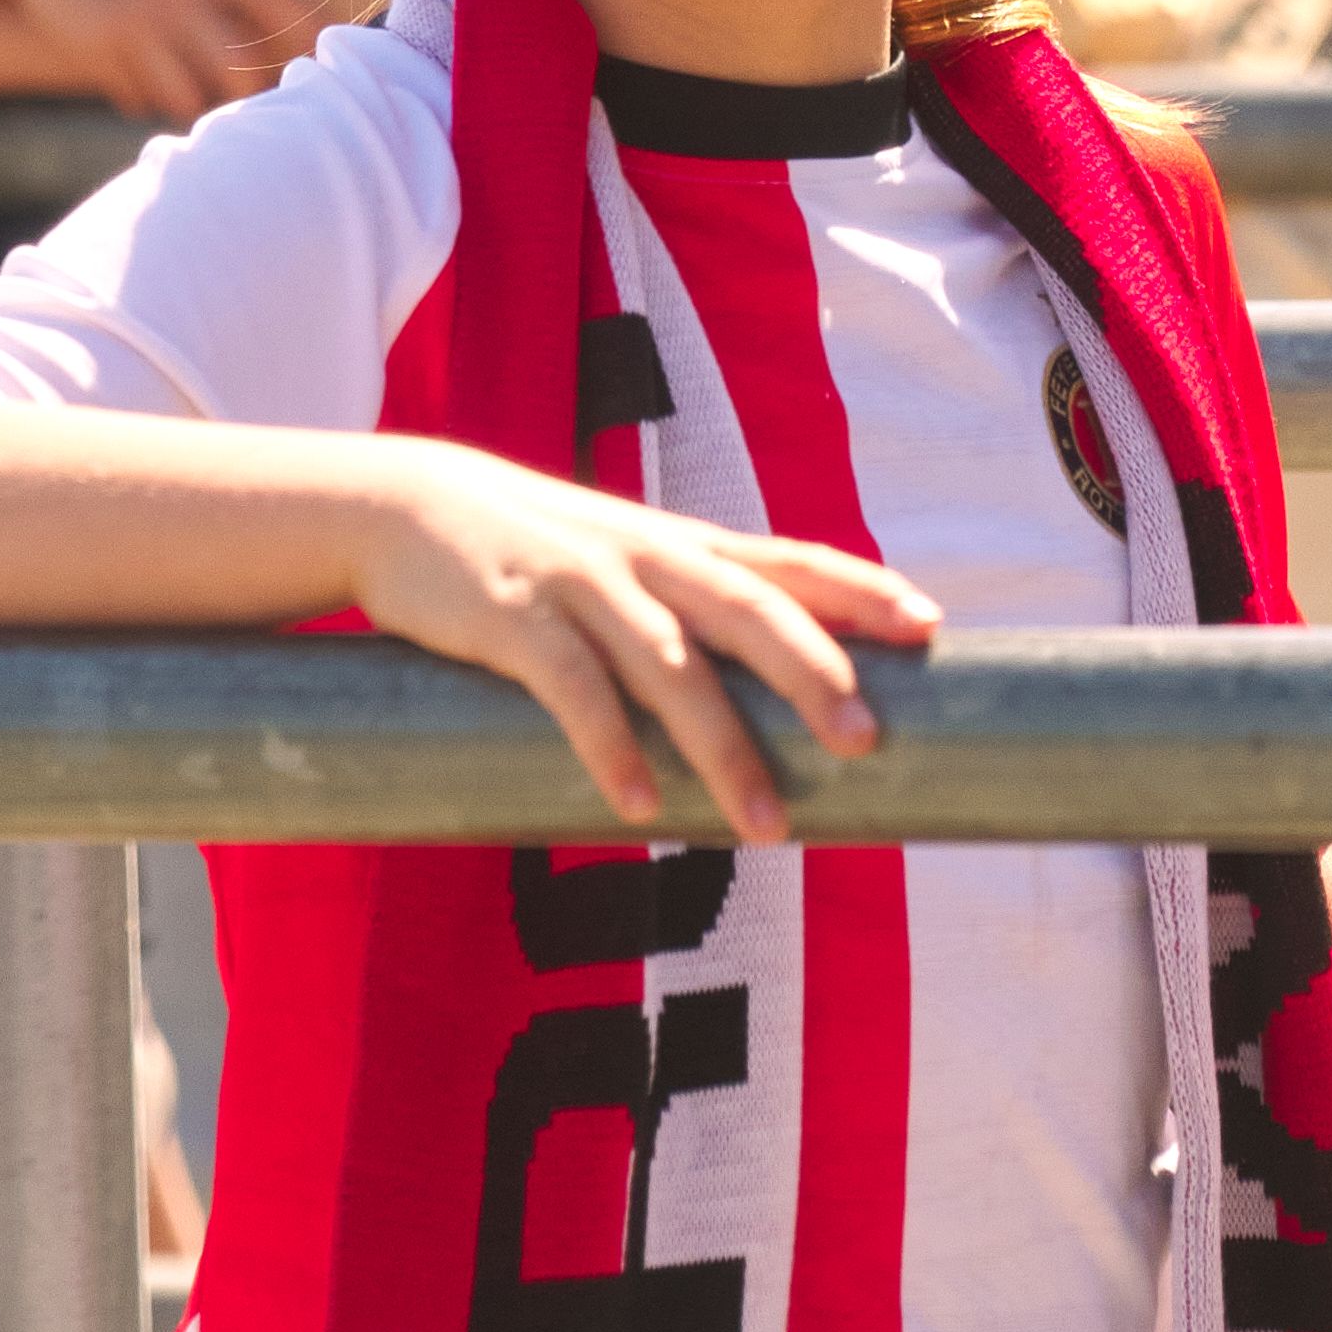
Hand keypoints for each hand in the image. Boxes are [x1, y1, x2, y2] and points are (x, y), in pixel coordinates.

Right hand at [0, 0, 317, 122]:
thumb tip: (283, 18)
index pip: (282, 8)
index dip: (310, 43)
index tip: (323, 66)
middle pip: (239, 71)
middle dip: (250, 99)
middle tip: (251, 111)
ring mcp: (136, 21)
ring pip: (186, 96)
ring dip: (194, 107)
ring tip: (196, 108)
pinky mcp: (96, 44)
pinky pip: (137, 97)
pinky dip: (146, 101)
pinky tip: (142, 92)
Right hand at [344, 442, 937, 844]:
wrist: (401, 505)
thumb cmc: (530, 549)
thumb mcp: (620, 561)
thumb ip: (686, 606)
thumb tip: (770, 686)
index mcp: (677, 545)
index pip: (787, 559)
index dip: (860, 588)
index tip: (929, 624)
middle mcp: (642, 556)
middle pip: (745, 610)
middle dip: (810, 673)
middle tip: (864, 741)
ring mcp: (580, 584)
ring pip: (668, 665)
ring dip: (720, 747)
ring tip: (762, 826)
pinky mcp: (514, 618)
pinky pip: (573, 690)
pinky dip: (612, 749)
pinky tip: (641, 805)